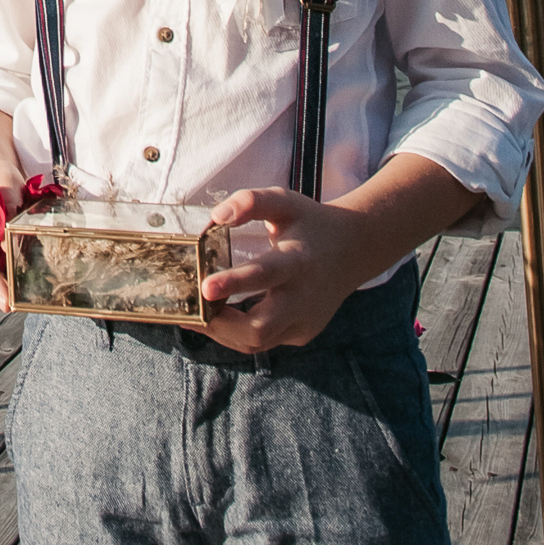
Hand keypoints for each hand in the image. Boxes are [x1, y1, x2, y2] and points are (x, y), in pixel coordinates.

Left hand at [195, 155, 482, 351]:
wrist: (354, 249)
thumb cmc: (310, 223)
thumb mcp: (284, 202)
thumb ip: (250, 202)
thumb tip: (217, 216)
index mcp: (298, 261)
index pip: (265, 275)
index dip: (235, 283)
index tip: (206, 287)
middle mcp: (303, 298)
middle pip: (259, 329)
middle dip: (219, 325)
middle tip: (189, 307)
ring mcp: (304, 321)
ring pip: (256, 342)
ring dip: (221, 331)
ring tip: (194, 310)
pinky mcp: (302, 333)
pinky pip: (263, 341)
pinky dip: (235, 332)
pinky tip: (217, 315)